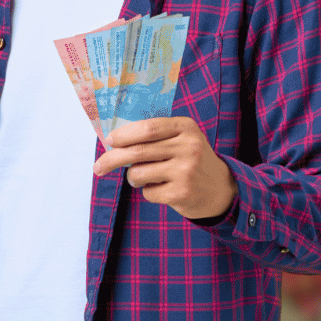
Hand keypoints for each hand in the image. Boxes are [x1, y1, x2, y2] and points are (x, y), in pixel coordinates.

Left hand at [94, 117, 235, 220]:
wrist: (221, 189)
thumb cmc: (191, 160)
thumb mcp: (182, 139)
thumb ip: (156, 136)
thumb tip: (114, 140)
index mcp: (185, 127)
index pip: (148, 128)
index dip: (124, 135)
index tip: (109, 141)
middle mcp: (188, 147)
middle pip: (137, 151)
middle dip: (112, 159)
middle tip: (98, 166)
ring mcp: (186, 171)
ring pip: (138, 173)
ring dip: (133, 178)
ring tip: (144, 178)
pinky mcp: (182, 193)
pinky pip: (148, 192)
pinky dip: (148, 192)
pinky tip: (163, 189)